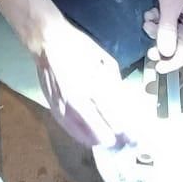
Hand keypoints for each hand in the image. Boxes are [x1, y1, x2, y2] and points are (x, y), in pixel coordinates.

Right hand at [31, 14, 136, 149]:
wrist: (47, 41)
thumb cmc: (78, 46)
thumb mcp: (104, 59)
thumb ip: (114, 82)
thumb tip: (124, 101)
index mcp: (94, 86)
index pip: (114, 119)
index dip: (127, 132)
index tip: (135, 137)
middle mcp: (79, 101)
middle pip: (102, 133)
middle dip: (116, 139)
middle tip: (125, 140)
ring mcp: (64, 108)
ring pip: (86, 136)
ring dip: (100, 140)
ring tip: (110, 140)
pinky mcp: (54, 109)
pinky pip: (71, 131)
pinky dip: (83, 136)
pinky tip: (91, 138)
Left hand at [146, 0, 182, 74]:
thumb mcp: (169, 4)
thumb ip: (168, 30)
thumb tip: (166, 53)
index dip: (175, 60)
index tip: (158, 67)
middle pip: (181, 42)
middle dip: (163, 43)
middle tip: (148, 48)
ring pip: (171, 30)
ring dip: (158, 29)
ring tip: (146, 20)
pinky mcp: (174, 0)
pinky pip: (167, 18)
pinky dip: (157, 18)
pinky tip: (149, 11)